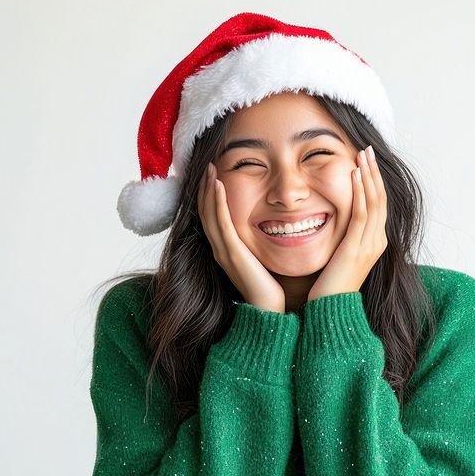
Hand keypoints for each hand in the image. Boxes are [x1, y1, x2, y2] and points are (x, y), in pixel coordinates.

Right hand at [198, 163, 286, 313]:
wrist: (269, 312)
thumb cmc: (270, 290)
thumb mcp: (260, 260)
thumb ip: (257, 246)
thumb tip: (269, 230)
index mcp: (225, 250)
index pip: (211, 216)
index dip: (209, 195)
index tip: (214, 174)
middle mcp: (220, 249)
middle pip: (204, 211)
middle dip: (205, 186)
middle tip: (208, 163)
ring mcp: (223, 251)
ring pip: (208, 213)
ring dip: (208, 188)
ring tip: (210, 167)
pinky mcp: (231, 253)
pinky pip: (221, 222)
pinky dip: (217, 202)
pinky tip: (217, 184)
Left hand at [306, 145, 387, 301]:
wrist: (329, 313)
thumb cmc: (328, 289)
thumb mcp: (337, 258)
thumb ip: (341, 240)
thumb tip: (333, 225)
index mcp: (374, 244)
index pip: (378, 205)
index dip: (374, 182)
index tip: (365, 162)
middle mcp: (377, 242)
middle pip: (381, 199)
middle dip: (374, 172)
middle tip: (367, 150)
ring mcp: (369, 245)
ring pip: (375, 202)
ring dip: (369, 176)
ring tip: (363, 154)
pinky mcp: (357, 248)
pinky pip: (362, 214)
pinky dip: (360, 192)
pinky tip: (354, 175)